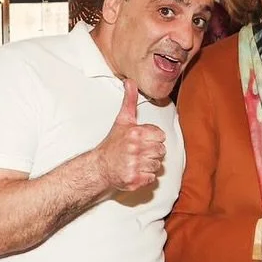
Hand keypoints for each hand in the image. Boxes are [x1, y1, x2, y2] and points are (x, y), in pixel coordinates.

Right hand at [96, 78, 166, 192]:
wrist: (100, 166)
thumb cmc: (113, 144)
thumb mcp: (123, 120)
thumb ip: (130, 100)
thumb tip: (130, 82)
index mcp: (135, 133)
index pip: (161, 136)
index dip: (154, 138)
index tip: (143, 140)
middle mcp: (135, 149)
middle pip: (161, 151)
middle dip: (152, 151)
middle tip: (139, 151)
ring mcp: (134, 165)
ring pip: (157, 165)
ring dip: (149, 164)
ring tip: (136, 160)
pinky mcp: (134, 179)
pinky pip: (151, 178)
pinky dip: (145, 177)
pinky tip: (135, 170)